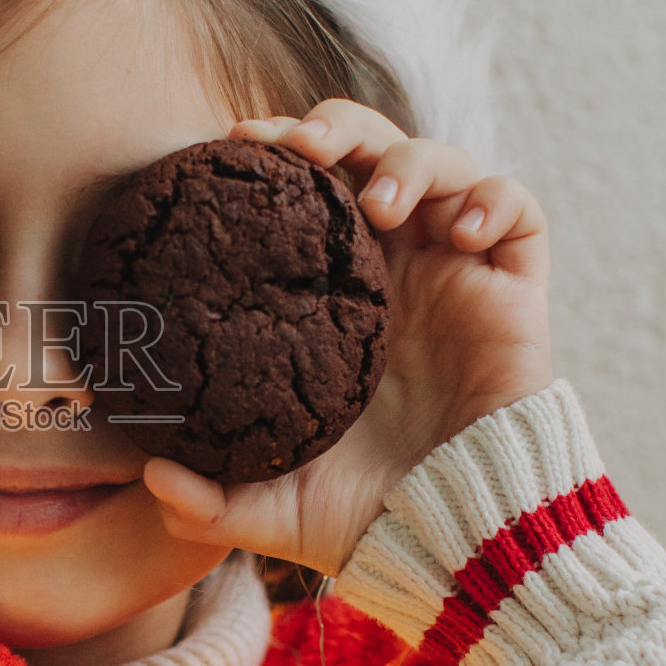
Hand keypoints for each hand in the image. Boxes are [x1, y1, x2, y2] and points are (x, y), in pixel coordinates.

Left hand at [143, 99, 551, 574]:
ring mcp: (455, 269)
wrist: (457, 539)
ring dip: (409, 159)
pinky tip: (463, 232)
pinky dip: (494, 200)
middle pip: (367, 149)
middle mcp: (392, 265)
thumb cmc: (365, 512)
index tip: (234, 144)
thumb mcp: (271, 505)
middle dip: (334, 126)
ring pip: (442, 162)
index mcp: (331, 292)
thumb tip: (147, 476)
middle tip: (302, 147)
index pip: (304, 191)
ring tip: (382, 203)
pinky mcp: (512, 288)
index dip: (276, 154)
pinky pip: (518, 209)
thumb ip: (208, 500)